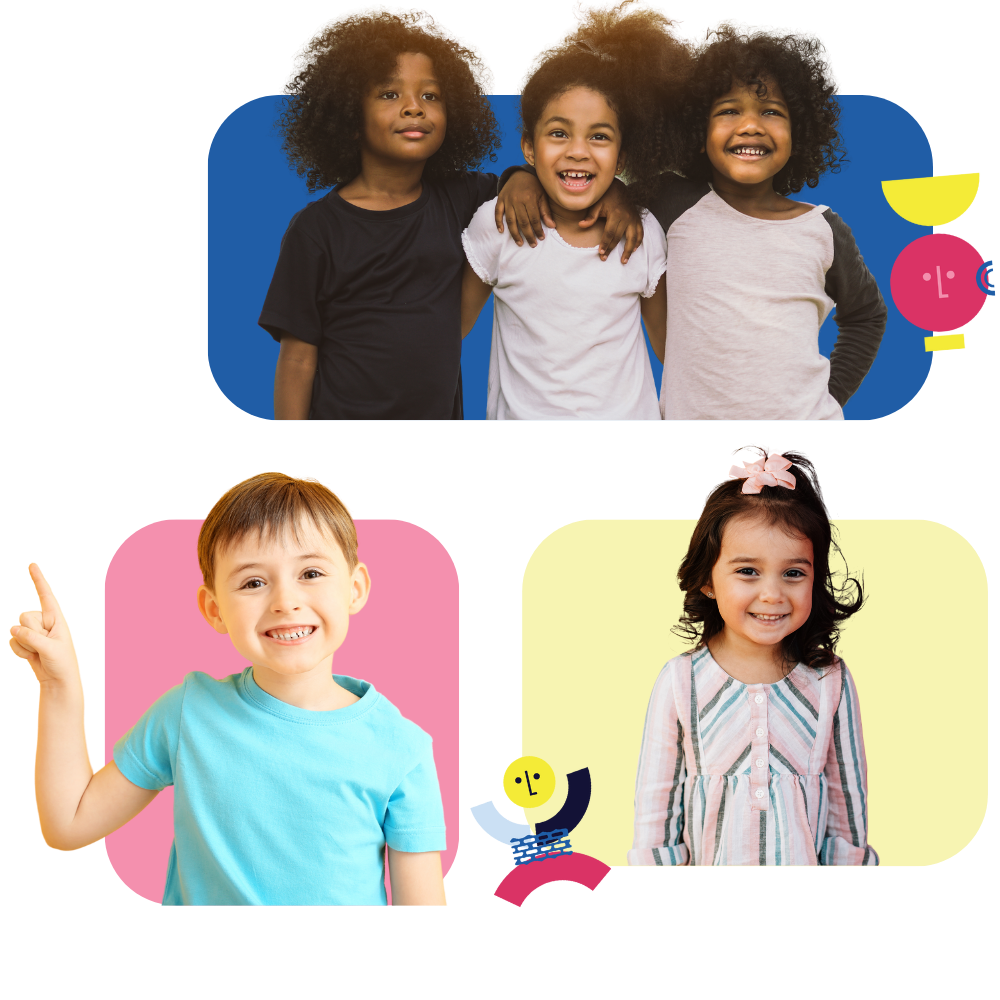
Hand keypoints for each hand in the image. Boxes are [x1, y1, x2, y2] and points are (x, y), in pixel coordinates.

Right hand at [10, 563, 81, 686]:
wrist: (56, 679)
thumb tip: (13, 629)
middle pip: (25, 616)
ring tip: (40, 652)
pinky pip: (13, 642)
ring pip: (16, 629)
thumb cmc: (61, 662)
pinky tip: (33, 657)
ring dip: (26, 644)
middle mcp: (43, 621)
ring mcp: (32, 631)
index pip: (46, 595)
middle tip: (44, 646)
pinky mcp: (24, 640)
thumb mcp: (51, 649)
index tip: (33, 565)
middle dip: (31, 633)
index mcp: (57, 618)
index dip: (38, 579)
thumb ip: (32, 637)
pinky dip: (20, 651)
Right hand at [495, 170, 554, 247]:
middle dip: (528, 235)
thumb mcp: (542, 196)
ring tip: (520, 243)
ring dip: (515, 234)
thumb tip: (552, 226)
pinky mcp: (500, 200)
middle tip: (532, 245)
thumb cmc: (534, 186)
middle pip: (523, 222)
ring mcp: (507, 200)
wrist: (520, 173)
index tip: (541, 238)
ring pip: (510, 221)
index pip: (534, 219)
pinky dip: (498, 222)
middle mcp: (517, 200)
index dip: (538, 230)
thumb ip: (546, 211)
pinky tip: (501, 231)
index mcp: (529, 198)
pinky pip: (497, 212)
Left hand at [577, 177, 643, 262]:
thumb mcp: (597, 204)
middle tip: (604, 258)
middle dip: (611, 249)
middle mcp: (626, 217)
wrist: (619, 188)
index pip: (609, 233)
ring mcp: (633, 219)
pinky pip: (640, 232)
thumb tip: (581, 225)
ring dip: (628, 250)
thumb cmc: (606, 197)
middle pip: (618, 237)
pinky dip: (638, 241)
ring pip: (632, 238)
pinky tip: (634, 250)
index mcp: (616, 214)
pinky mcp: (637, 219)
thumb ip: (590, 216)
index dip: (605, 243)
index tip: (601, 253)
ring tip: (623, 261)